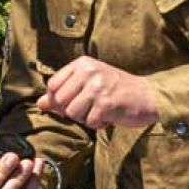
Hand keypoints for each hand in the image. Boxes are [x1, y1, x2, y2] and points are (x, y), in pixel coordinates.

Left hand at [38, 56, 158, 128]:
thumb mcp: (88, 85)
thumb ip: (63, 93)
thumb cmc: (116, 90)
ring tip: (99, 111)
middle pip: (59, 100)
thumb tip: (39, 104)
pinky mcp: (107, 103)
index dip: (57, 100)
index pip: (52, 85)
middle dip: (71, 111)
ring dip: (84, 118)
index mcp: (82, 64)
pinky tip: (108, 116)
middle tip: (88, 109)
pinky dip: (97, 124)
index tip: (72, 103)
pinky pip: (89, 122)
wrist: (149, 95)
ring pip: (72, 113)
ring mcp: (98, 87)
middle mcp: (88, 72)